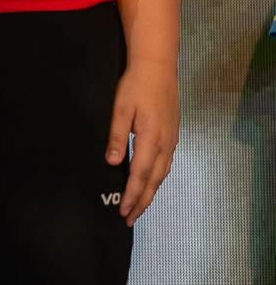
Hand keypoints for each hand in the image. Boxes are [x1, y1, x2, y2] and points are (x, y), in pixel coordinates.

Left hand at [105, 59, 178, 225]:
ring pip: (162, 173)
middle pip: (154, 180)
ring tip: (139, 206)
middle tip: (129, 218)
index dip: (132, 195)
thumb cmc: (136, 85)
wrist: (158, 66)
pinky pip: (166, 164)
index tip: (123, 211)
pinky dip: (157, 178)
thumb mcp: (121, 108)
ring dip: (150, 192)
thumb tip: (112, 163)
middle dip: (142, 201)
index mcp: (151, 138)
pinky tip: (150, 181)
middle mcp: (165, 143)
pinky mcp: (173, 134)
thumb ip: (117, 136)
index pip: (140, 175)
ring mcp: (171, 139)